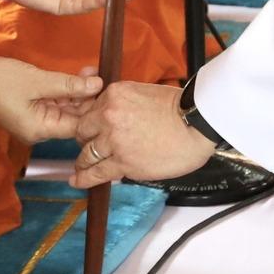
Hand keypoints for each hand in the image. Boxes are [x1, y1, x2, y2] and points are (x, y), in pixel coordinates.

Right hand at [0, 56, 103, 141]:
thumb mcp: (37, 81)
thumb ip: (68, 84)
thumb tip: (98, 85)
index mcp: (40, 130)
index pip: (77, 127)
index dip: (94, 110)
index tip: (109, 92)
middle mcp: (39, 130)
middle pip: (73, 118)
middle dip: (88, 98)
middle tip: (104, 75)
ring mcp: (34, 120)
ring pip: (65, 108)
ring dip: (78, 90)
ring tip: (93, 70)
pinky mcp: (31, 109)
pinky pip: (54, 102)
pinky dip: (65, 90)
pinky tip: (79, 74)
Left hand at [71, 82, 215, 186]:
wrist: (197, 125)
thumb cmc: (178, 108)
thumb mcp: (143, 93)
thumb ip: (122, 102)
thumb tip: (112, 114)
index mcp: (114, 94)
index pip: (89, 109)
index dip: (89, 122)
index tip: (88, 130)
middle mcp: (109, 115)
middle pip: (82, 131)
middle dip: (85, 140)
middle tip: (89, 147)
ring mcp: (114, 140)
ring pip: (87, 153)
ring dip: (83, 161)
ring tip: (80, 169)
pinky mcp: (123, 162)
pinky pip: (96, 172)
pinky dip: (84, 179)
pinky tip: (77, 181)